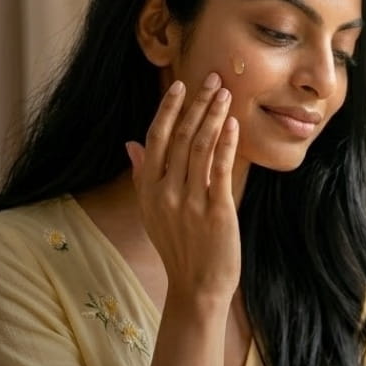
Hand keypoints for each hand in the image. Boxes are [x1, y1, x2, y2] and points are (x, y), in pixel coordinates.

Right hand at [126, 72, 240, 307]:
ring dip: (213, 116)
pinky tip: (234, 125)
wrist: (197, 287)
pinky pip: (220, 169)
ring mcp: (190, 202)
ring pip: (200, 146)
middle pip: (179, 136)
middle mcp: (166, 192)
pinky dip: (227, 143)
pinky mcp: (215, 211)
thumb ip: (142, 176)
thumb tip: (131, 144)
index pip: (155, 138)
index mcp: (148, 189)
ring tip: (226, 94)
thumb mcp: (152, 212)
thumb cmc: (179, 248)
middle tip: (213, 79)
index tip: (181, 86)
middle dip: (197, 103)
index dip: (168, 109)